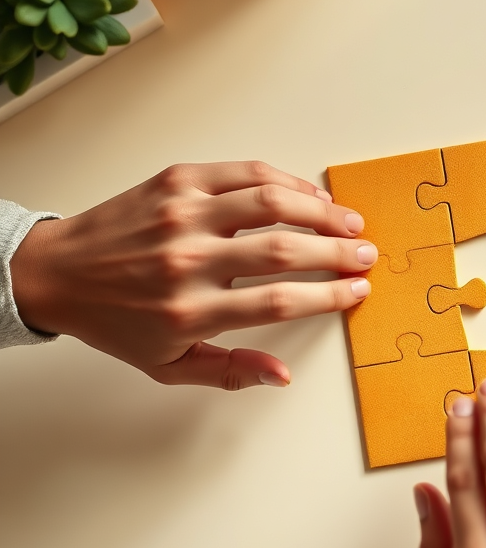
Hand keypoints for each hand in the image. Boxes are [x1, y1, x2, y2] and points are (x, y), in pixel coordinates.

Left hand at [10, 161, 374, 387]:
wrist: (56, 273)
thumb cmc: (116, 321)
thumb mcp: (168, 364)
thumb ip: (230, 371)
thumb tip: (283, 375)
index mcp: (190, 310)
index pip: (280, 301)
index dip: (330, 295)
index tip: (357, 291)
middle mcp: (188, 259)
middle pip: (284, 251)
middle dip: (339, 252)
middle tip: (367, 254)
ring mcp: (183, 213)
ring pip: (271, 203)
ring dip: (321, 210)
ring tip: (350, 220)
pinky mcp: (177, 180)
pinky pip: (244, 172)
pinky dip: (284, 180)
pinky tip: (308, 192)